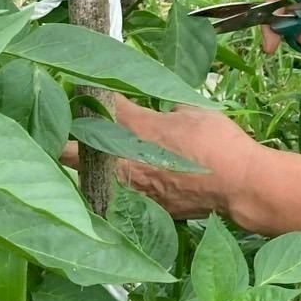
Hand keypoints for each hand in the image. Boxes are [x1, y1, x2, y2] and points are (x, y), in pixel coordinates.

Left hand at [64, 96, 264, 221]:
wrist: (238, 184)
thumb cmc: (218, 141)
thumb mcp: (193, 110)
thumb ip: (167, 106)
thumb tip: (160, 108)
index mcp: (134, 126)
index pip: (95, 105)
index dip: (86, 96)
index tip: (83, 92)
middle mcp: (121, 159)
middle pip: (68, 151)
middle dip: (62, 140)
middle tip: (64, 131)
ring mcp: (127, 187)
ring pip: (85, 179)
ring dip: (82, 168)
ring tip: (85, 159)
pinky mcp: (140, 208)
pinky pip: (110, 198)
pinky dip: (107, 189)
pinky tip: (113, 185)